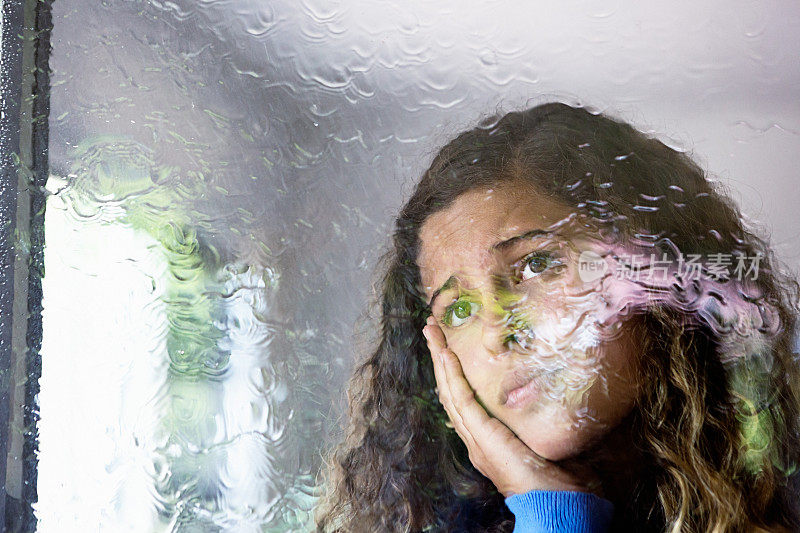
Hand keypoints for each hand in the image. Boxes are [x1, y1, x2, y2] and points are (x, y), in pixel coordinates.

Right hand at [422, 316, 603, 498]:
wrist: (554, 506)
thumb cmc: (557, 482)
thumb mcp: (543, 444)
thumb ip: (538, 425)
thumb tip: (554, 401)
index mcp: (486, 441)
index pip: (462, 401)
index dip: (452, 374)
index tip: (447, 348)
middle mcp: (474, 439)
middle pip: (449, 391)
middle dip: (439, 359)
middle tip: (431, 330)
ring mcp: (475, 438)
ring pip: (449, 391)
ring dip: (439, 359)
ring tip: (431, 332)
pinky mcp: (482, 436)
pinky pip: (462, 399)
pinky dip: (452, 375)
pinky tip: (446, 354)